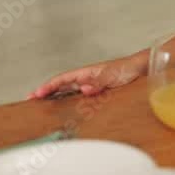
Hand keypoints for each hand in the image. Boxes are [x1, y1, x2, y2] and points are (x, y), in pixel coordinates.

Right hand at [27, 54, 145, 99]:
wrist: (141, 68)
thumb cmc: (127, 69)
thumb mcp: (112, 76)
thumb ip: (98, 81)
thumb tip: (83, 88)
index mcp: (86, 73)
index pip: (62, 79)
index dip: (48, 87)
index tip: (35, 95)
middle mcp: (87, 77)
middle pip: (62, 85)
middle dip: (47, 92)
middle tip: (32, 101)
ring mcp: (92, 83)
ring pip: (70, 90)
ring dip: (57, 96)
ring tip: (45, 105)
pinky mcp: (99, 89)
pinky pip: (80, 95)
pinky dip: (71, 99)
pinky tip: (68, 106)